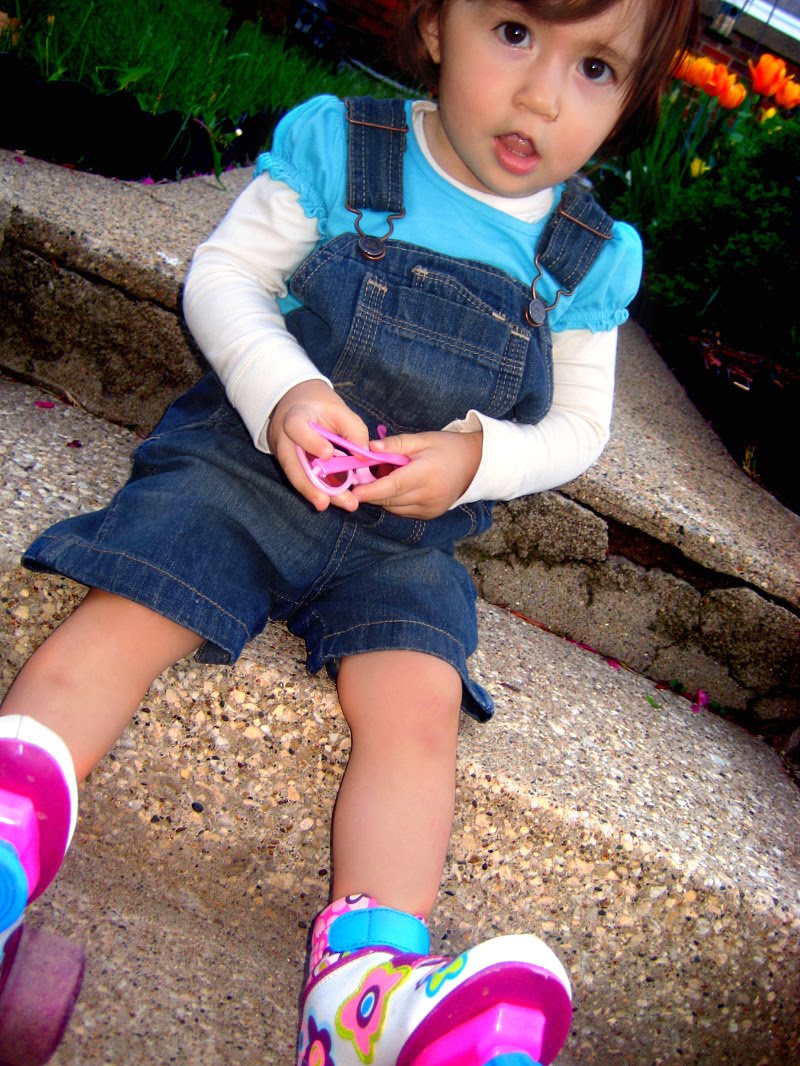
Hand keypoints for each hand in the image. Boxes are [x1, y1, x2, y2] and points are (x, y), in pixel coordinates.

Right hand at [267, 381, 368, 511]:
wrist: (297, 406)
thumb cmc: (320, 407)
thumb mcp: (339, 410)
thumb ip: (354, 429)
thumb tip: (364, 456)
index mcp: (294, 417)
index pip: (296, 428)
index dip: (311, 442)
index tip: (329, 454)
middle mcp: (284, 440)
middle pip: (292, 464)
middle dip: (309, 486)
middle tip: (326, 502)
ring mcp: (284, 455)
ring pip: (296, 477)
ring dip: (315, 494)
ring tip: (337, 505)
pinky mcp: (291, 466)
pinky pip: (302, 481)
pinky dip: (318, 491)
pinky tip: (334, 501)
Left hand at [351, 430, 482, 519]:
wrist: (475, 464)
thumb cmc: (447, 447)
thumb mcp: (423, 439)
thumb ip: (396, 444)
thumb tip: (369, 448)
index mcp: (426, 474)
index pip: (392, 486)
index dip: (370, 490)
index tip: (352, 490)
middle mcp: (428, 496)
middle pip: (389, 499)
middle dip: (371, 491)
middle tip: (361, 476)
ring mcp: (429, 509)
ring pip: (393, 508)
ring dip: (382, 496)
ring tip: (384, 476)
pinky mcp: (429, 515)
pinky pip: (402, 512)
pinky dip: (393, 501)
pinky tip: (396, 486)